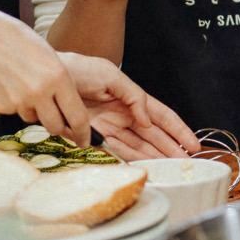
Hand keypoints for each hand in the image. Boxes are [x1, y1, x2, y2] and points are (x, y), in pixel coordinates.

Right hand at [0, 8, 90, 143]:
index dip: (84, 133)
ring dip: (33, 110)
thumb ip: (61, 82)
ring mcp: (17, 102)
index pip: (78, 117)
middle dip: (58, 126)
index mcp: (58, 78)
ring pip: (33, 118)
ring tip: (23, 84)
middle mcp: (39, 93)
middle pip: (56, 127)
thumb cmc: (17, 42)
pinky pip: (14, 112)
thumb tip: (69, 108)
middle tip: (57, 119)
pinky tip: (7, 84)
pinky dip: (14, 103)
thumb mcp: (49, 57)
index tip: (85, 141)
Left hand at [57, 51, 200, 159]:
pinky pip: (116, 151)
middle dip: (169, 148)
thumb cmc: (78, 70)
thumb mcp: (110, 75)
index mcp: (131, 98)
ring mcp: (110, 127)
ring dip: (154, 157)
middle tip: (185, 163)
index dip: (177, 130)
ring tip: (170, 169)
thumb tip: (146, 119)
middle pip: (153, 135)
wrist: (47, 79)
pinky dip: (131, 160)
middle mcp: (124, 115)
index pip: (160, 116)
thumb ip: (132, 95)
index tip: (192, 144)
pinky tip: (145, 167)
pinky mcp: (94, 138)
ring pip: (138, 146)